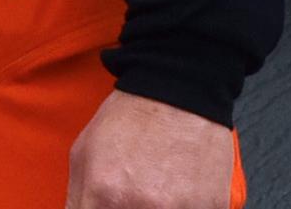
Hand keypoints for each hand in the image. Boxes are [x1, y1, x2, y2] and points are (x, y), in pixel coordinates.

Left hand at [64, 88, 237, 207]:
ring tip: (155, 192)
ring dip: (157, 208)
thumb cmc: (129, 121)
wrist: (178, 93)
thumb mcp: (84, 156)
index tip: (106, 208)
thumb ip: (79, 201)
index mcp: (104, 194)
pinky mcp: (211, 207)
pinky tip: (176, 193)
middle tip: (130, 198)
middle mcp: (143, 206)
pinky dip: (182, 208)